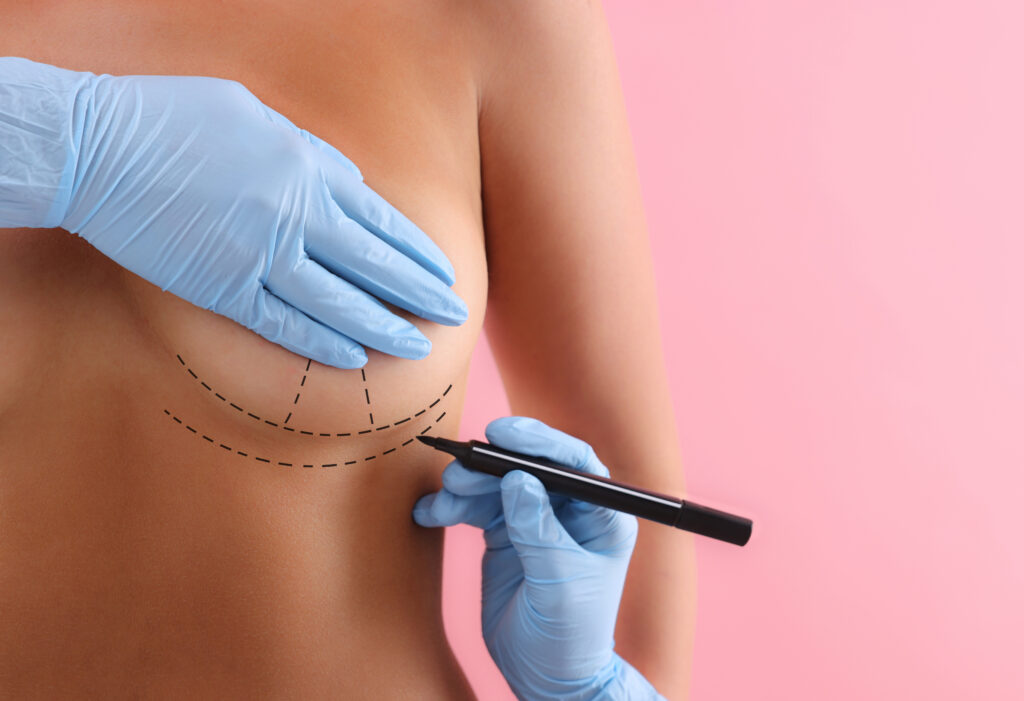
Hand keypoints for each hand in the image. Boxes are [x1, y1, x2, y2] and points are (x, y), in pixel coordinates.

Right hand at [0, 57, 466, 367]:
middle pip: (374, 266)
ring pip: (340, 303)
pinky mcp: (224, 288)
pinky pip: (285, 324)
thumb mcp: (258, 117)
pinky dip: (322, 343)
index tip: (445, 275)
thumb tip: (352, 183)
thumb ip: (312, 155)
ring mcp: (262, 255)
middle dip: (420, 295)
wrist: (100, 147)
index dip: (417, 254)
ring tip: (417, 349)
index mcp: (310, 170)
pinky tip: (353, 359)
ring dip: (384, 329)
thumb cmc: (176, 119)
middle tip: (454, 318)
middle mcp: (297, 215)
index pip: (382, 222)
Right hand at [413, 417, 664, 699]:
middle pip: (529, 466)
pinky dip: (452, 507)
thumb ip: (540, 532)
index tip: (503, 434)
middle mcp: (569, 510)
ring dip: (467, 485)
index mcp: (600, 516)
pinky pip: (477, 508)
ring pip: (497, 484)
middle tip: (460, 467)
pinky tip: (431, 513)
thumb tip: (518, 479)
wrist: (547, 675)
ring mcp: (535, 520)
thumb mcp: (560, 585)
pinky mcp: (506, 534)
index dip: (540, 442)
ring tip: (444, 495)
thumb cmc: (571, 636)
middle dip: (492, 464)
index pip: (575, 463)